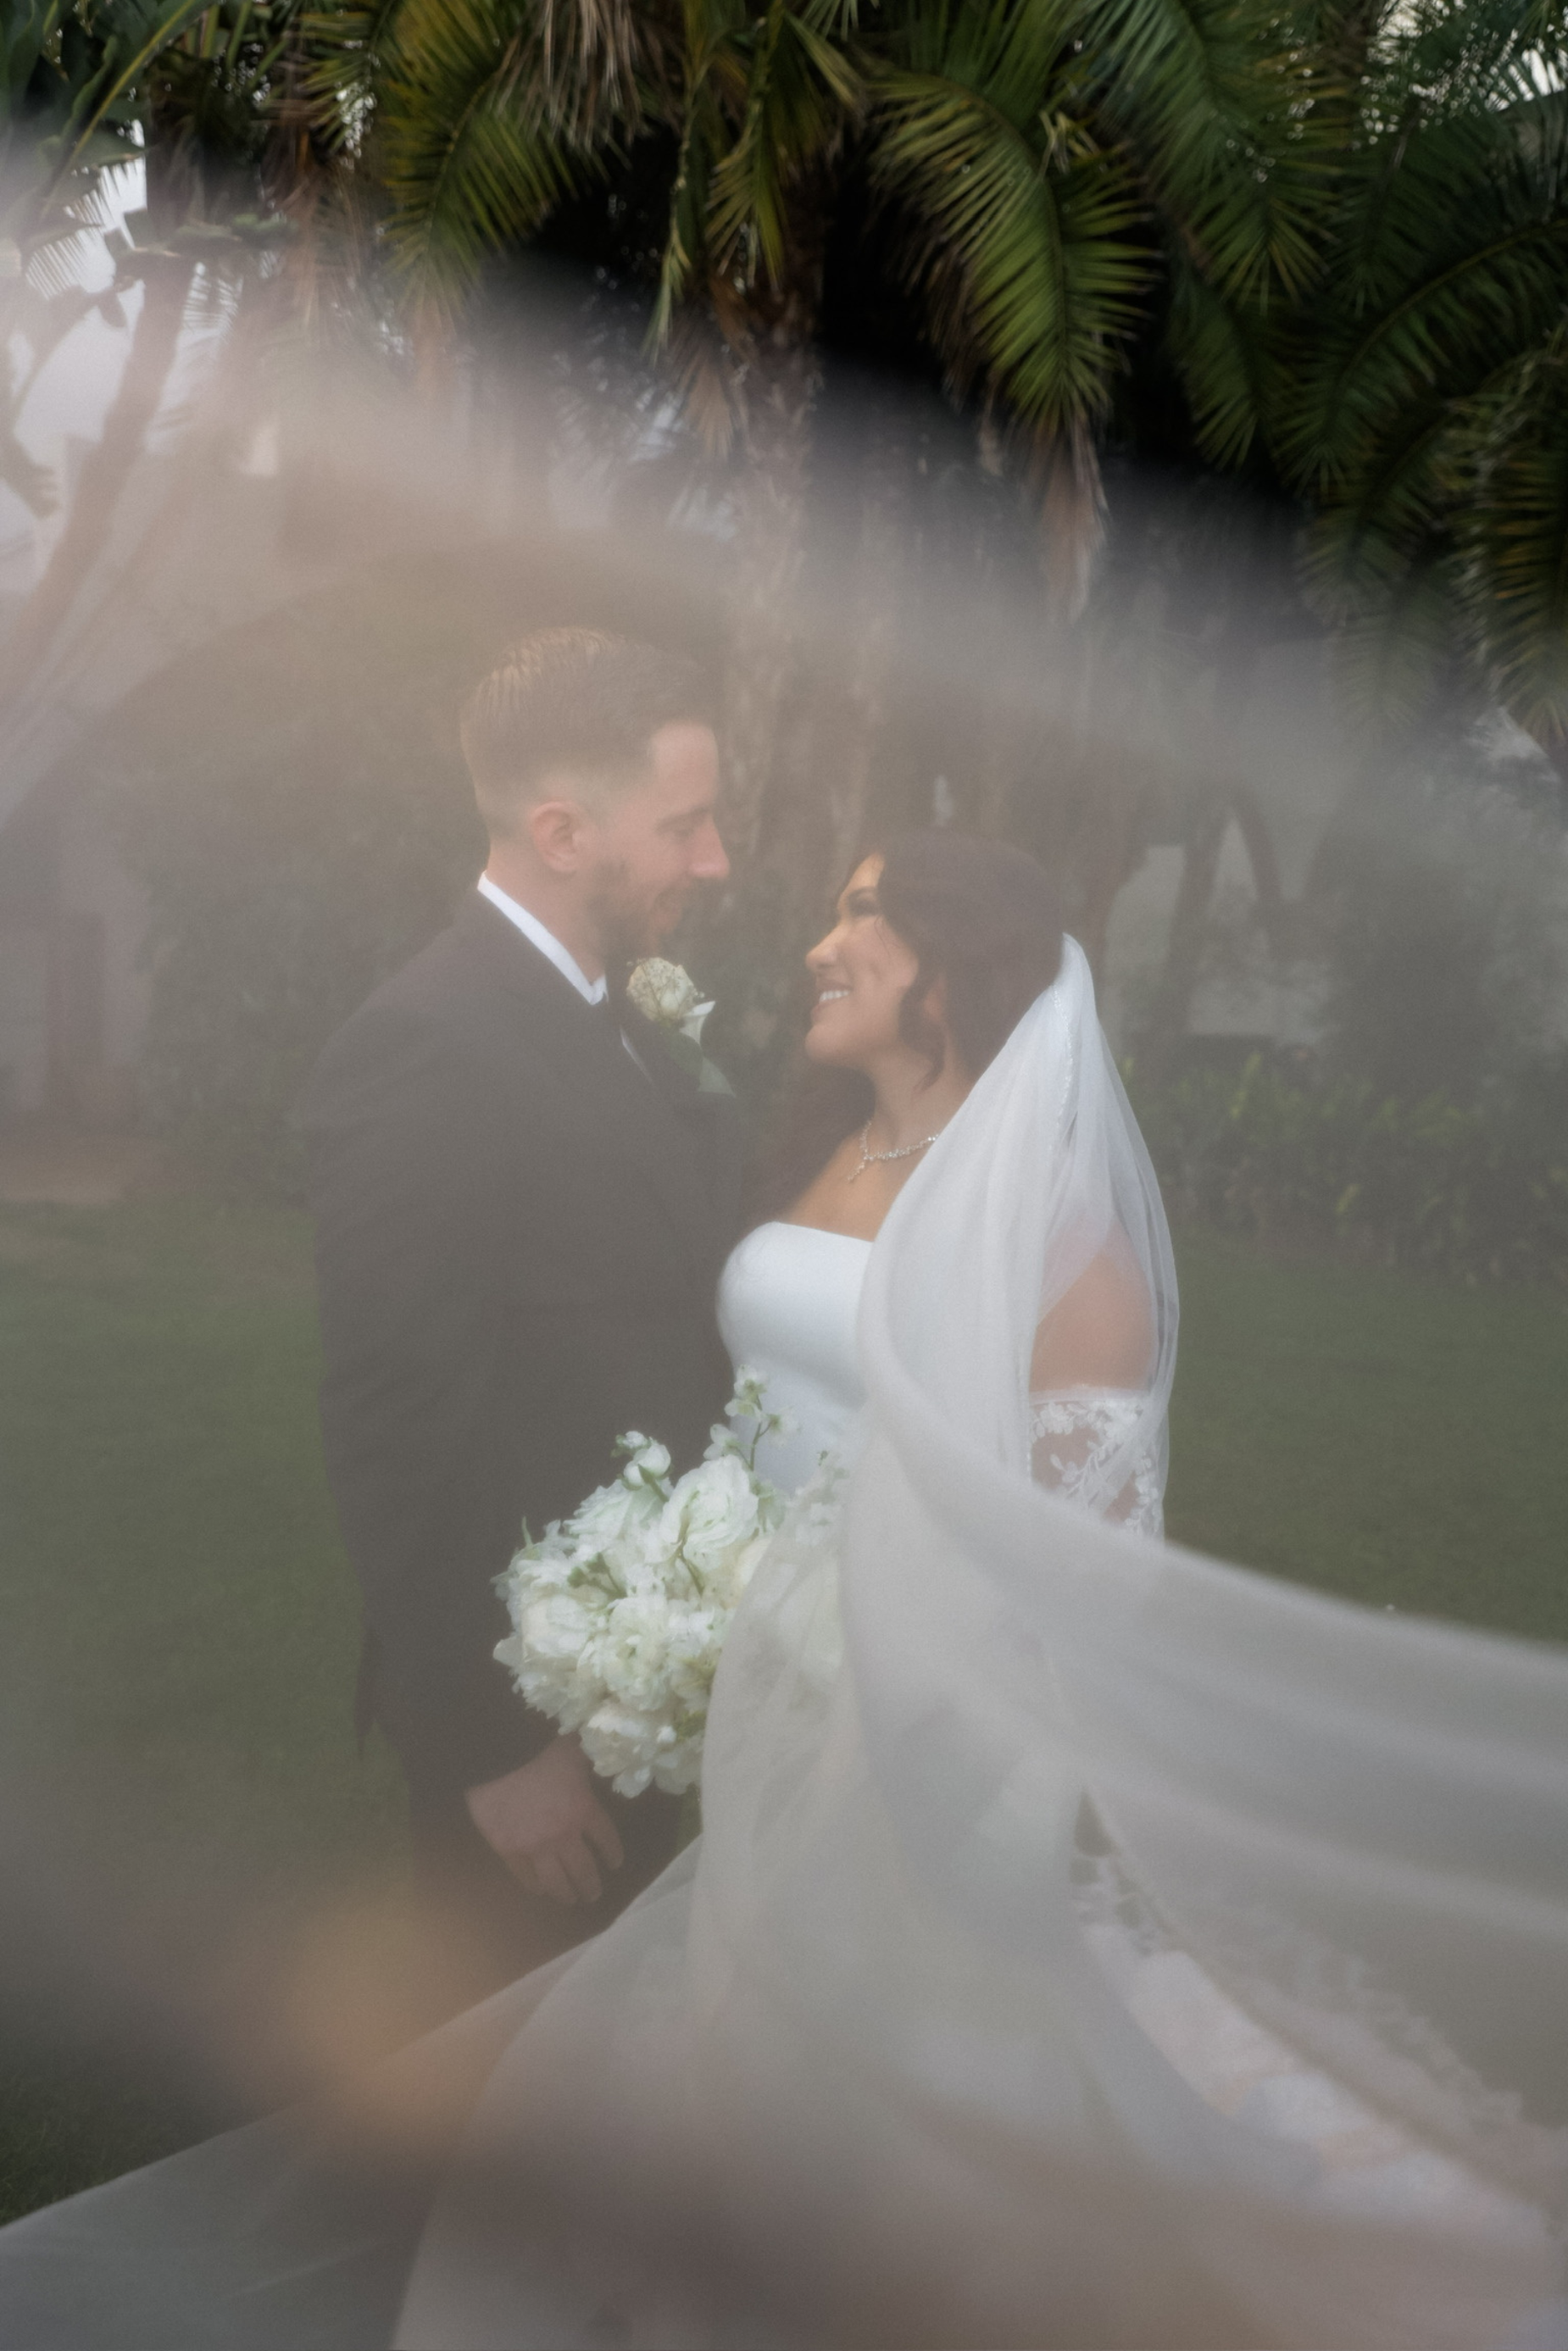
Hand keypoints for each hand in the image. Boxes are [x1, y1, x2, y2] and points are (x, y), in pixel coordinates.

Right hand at [464, 1738, 624, 1906]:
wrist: (495, 1756)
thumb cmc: (538, 1746)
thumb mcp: (575, 1748)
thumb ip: (591, 1757)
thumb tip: (605, 1751)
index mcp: (584, 1809)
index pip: (606, 1839)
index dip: (613, 1853)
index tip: (615, 1864)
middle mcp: (564, 1835)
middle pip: (584, 1869)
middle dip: (591, 1885)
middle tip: (594, 1894)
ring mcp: (535, 1847)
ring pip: (556, 1881)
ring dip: (566, 1893)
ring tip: (571, 1899)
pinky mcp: (508, 1850)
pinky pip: (525, 1876)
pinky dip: (535, 1885)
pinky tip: (540, 1889)